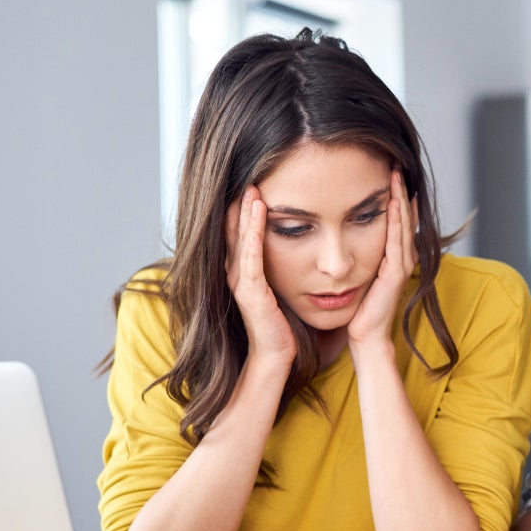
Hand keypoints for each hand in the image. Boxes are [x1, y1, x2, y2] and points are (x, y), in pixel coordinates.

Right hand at [225, 186, 296, 364]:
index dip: (243, 209)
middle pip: (235, 230)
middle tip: (249, 177)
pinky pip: (251, 256)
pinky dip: (254, 233)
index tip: (254, 184)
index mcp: (244, 270)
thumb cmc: (281, 322)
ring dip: (246, 213)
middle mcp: (237, 272)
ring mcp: (241, 281)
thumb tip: (294, 245)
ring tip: (252, 189)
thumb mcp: (279, 286)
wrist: (276, 353)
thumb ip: (278, 266)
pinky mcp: (251, 291)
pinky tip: (259, 214)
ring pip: (242, 239)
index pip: (240, 233)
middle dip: (241, 204)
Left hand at [347, 170, 417, 346]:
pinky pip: (396, 241)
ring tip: (396, 173)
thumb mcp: (357, 273)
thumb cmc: (357, 308)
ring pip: (401, 224)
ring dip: (399, 198)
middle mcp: (400, 257)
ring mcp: (400, 265)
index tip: (386, 170)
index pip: (395, 218)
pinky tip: (393, 202)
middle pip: (402, 216)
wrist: (363, 336)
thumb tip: (341, 233)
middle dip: (399, 189)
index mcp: (390, 255)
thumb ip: (356, 254)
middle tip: (395, 162)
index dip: (393, 194)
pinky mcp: (396, 274)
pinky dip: (396, 220)